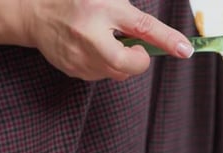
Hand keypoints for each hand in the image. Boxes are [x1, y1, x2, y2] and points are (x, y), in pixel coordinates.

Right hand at [21, 0, 193, 80]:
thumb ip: (135, 20)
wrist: (37, 14)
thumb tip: (167, 41)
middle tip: (133, 46)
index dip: (166, 39)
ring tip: (104, 41)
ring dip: (121, 61)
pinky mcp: (75, 71)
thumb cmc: (79, 3)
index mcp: (101, 10)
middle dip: (138, 59)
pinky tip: (93, 49)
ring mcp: (79, 58)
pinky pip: (103, 75)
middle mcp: (89, 37)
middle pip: (129, 64)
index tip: (185, 50)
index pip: (142, 26)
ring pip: (118, 73)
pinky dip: (107, 65)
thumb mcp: (109, 1)